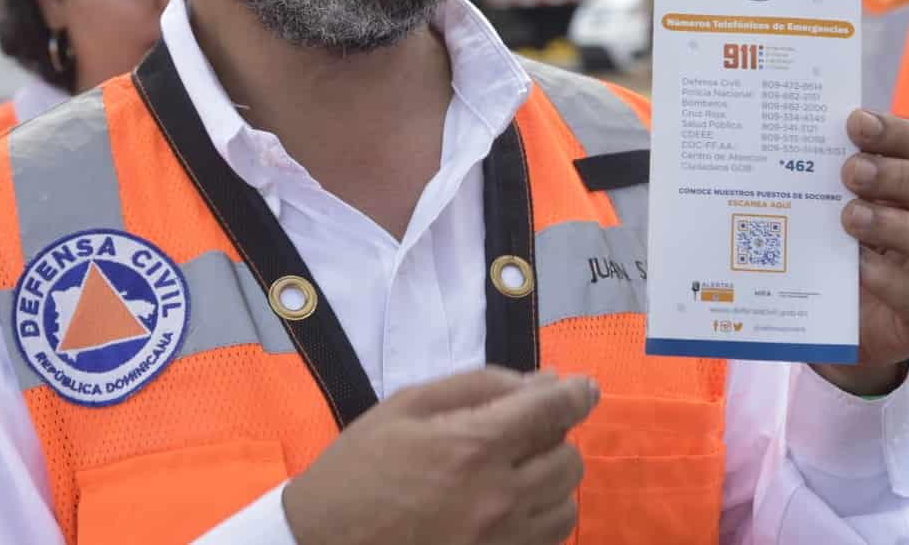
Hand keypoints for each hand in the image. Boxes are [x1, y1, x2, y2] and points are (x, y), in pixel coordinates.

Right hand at [283, 368, 598, 544]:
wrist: (323, 542)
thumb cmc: (359, 467)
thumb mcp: (407, 406)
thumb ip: (478, 386)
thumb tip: (541, 381)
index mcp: (474, 446)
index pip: (552, 411)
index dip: (577, 393)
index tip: (585, 387)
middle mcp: (499, 497)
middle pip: (568, 458)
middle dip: (556, 435)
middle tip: (527, 429)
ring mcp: (502, 540)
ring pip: (567, 505)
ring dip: (553, 479)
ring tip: (520, 470)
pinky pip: (549, 541)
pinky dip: (543, 517)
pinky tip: (514, 506)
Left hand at [814, 110, 908, 395]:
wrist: (854, 318)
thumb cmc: (859, 247)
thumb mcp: (856, 206)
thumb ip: (851, 178)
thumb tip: (812, 138)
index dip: (900, 133)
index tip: (856, 123)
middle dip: (904, 176)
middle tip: (851, 171)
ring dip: (900, 226)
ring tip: (850, 217)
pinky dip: (890, 280)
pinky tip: (857, 265)